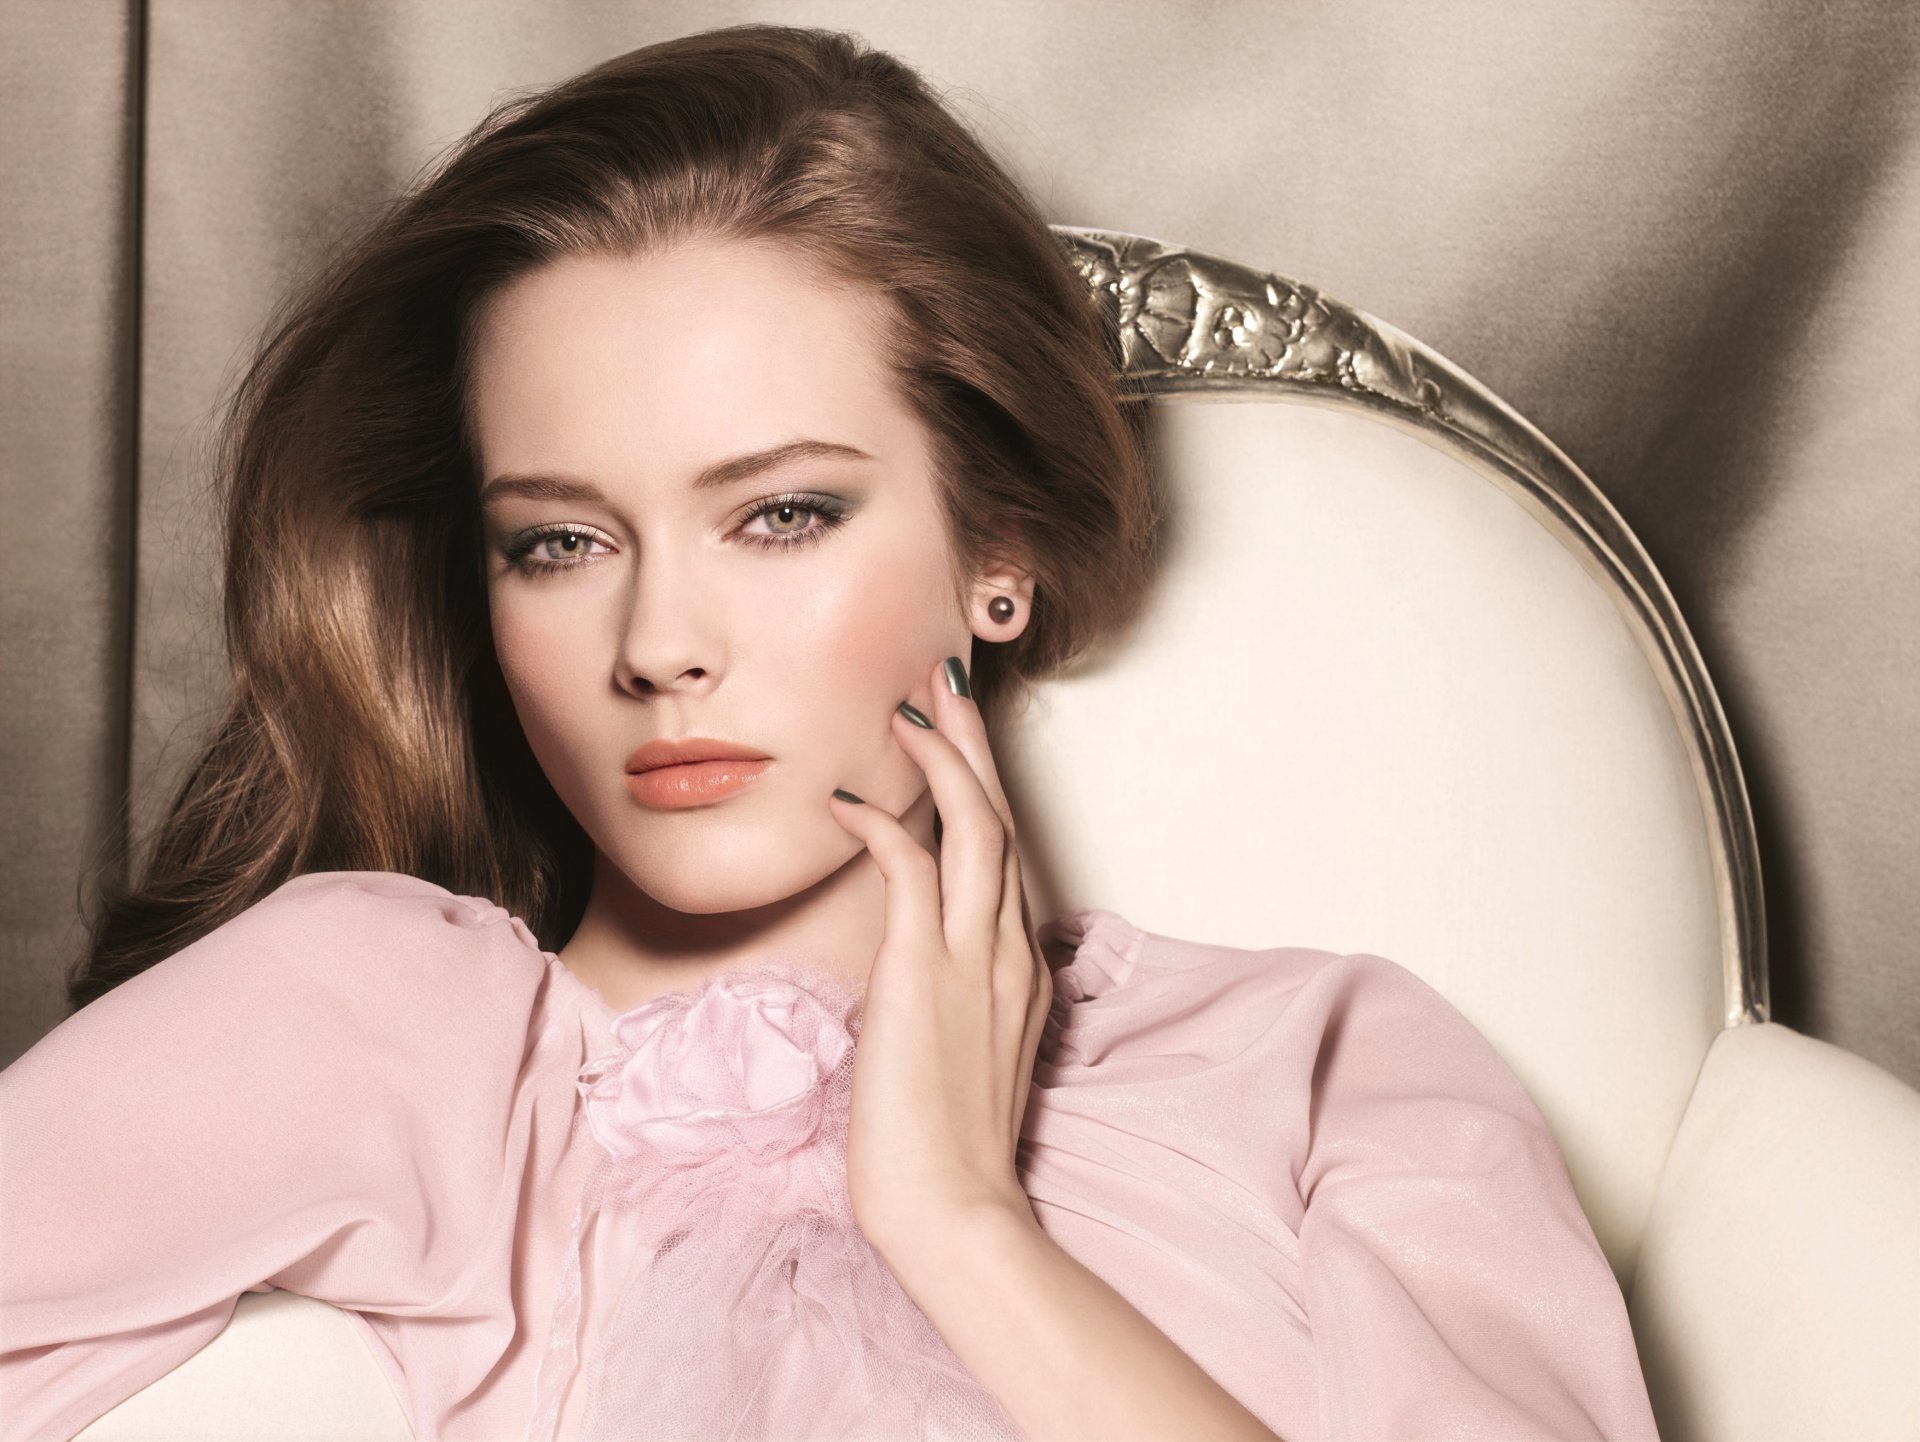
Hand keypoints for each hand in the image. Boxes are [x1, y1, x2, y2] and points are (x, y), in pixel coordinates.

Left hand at [826, 655, 1052, 1259]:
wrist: (954, 1211)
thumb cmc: (943, 1150)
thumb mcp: (958, 1057)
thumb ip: (946, 1000)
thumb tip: (906, 973)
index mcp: (1018, 970)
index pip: (1002, 860)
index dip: (979, 793)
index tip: (955, 746)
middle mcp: (1007, 951)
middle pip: (999, 820)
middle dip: (973, 744)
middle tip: (947, 681)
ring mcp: (973, 958)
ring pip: (975, 827)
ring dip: (946, 757)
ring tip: (915, 702)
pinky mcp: (924, 972)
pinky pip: (907, 868)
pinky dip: (880, 823)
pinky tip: (846, 796)